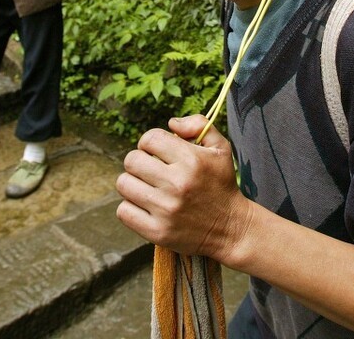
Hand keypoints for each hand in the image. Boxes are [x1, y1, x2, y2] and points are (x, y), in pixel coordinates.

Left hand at [116, 115, 252, 260]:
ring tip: (147, 187)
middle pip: (131, 160)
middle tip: (150, 170)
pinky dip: (130, 207)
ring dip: (132, 183)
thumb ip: (198, 124)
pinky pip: (123, 211)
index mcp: (191, 160)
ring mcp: (165, 209)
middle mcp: (177, 184)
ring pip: (124, 184)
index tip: (156, 152)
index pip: (149, 139)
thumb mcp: (220, 148)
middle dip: (139, 162)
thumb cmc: (221, 184)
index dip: (149, 142)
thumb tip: (171, 123)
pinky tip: (145, 206)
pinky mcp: (157, 231)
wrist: (230, 228)